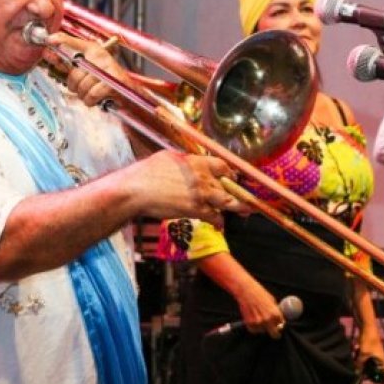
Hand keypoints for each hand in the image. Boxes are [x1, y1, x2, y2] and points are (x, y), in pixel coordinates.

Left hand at [47, 31, 130, 107]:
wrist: (130, 93)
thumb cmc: (107, 81)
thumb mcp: (89, 70)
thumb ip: (70, 65)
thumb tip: (48, 56)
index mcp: (93, 49)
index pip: (74, 41)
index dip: (61, 40)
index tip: (50, 40)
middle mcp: (100, 55)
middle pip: (74, 73)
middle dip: (74, 86)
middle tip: (81, 88)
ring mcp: (107, 68)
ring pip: (82, 86)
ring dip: (84, 95)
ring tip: (91, 93)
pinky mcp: (113, 82)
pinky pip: (92, 95)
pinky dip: (91, 101)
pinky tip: (97, 99)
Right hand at [129, 151, 247, 227]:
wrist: (137, 190)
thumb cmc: (147, 172)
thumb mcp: (168, 157)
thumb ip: (184, 161)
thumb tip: (189, 162)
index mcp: (196, 162)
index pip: (222, 166)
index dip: (230, 173)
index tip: (233, 177)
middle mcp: (203, 177)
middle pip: (228, 185)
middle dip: (237, 192)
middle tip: (246, 198)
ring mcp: (201, 194)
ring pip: (227, 201)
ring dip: (237, 207)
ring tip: (246, 211)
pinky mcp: (195, 210)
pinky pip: (214, 217)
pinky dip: (218, 222)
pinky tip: (220, 226)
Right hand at [233, 283, 286, 337]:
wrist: (246, 290)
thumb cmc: (259, 293)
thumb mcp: (272, 300)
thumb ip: (275, 311)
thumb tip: (278, 318)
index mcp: (275, 313)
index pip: (282, 325)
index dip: (280, 325)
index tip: (278, 325)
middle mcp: (267, 320)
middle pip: (275, 334)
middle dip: (275, 333)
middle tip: (274, 331)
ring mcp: (258, 323)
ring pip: (263, 331)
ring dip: (263, 327)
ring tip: (259, 318)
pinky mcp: (249, 323)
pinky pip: (254, 330)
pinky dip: (255, 327)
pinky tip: (254, 319)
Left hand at [355, 324, 383, 378]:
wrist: (367, 326)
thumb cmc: (368, 341)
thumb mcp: (363, 354)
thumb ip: (360, 363)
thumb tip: (357, 372)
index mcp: (382, 359)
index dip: (380, 376)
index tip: (372, 379)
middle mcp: (381, 356)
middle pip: (376, 367)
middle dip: (368, 369)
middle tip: (361, 371)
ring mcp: (376, 351)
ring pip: (370, 360)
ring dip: (363, 361)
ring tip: (357, 362)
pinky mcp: (371, 347)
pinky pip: (366, 355)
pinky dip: (362, 355)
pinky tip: (356, 353)